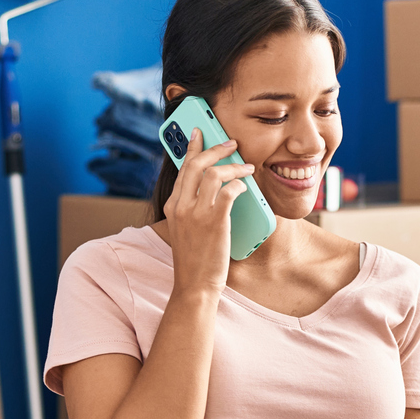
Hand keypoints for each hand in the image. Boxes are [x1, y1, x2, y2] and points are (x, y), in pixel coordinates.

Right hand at [158, 128, 251, 295]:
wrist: (194, 285)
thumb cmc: (194, 260)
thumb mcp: (185, 230)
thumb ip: (192, 208)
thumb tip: (212, 188)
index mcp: (172, 206)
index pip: (182, 168)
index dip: (192, 147)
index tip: (200, 133)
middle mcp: (181, 206)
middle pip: (196, 164)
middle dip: (215, 148)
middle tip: (231, 142)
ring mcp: (196, 213)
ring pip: (214, 173)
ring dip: (234, 166)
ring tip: (247, 166)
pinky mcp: (214, 221)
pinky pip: (230, 190)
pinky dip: (239, 184)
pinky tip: (246, 187)